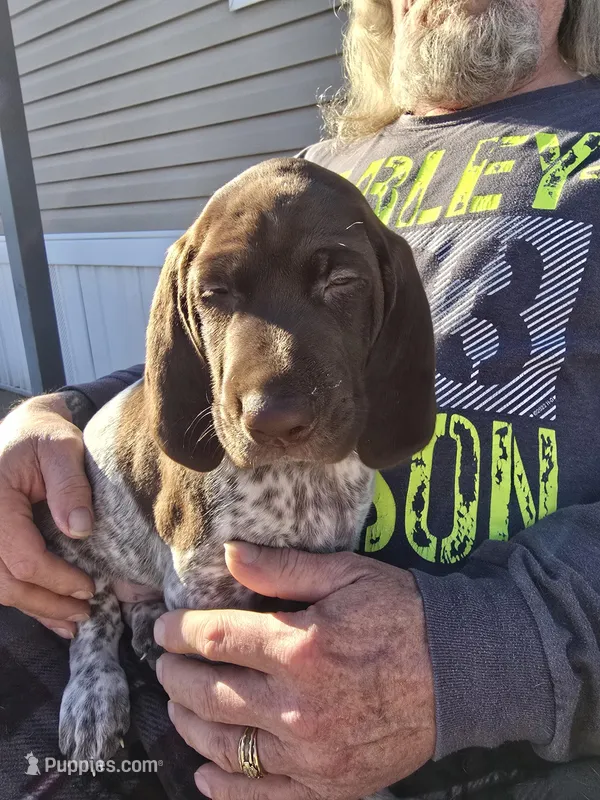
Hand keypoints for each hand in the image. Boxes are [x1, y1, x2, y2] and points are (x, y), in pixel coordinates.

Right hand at [0, 393, 95, 636]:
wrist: (24, 430)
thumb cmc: (42, 435)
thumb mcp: (61, 445)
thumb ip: (70, 485)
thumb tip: (80, 529)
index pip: (23, 557)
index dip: (57, 579)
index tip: (90, 586)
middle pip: (6, 582)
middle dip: (46, 603)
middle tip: (84, 613)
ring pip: (0, 587)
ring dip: (36, 608)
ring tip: (71, 622)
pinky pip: (1, 578)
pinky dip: (26, 598)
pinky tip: (50, 614)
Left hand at [155, 544, 435, 798]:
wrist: (460, 672)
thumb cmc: (402, 614)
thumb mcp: (347, 575)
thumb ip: (285, 569)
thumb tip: (229, 554)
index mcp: (301, 646)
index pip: (215, 639)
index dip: (179, 633)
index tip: (163, 629)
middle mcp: (298, 704)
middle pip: (210, 693)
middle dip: (175, 677)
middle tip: (165, 664)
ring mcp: (311, 752)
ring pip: (225, 745)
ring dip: (189, 725)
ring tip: (177, 705)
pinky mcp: (328, 785)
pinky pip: (262, 795)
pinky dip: (225, 789)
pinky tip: (205, 775)